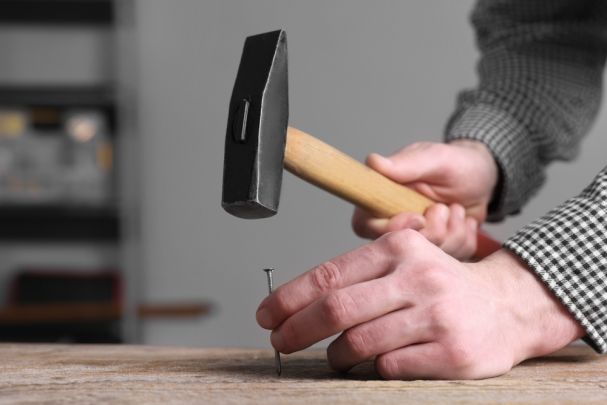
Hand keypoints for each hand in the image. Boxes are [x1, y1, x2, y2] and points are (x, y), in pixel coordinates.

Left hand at [256, 230, 582, 378]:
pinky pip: (389, 367)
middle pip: (337, 308)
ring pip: (359, 342)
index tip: (267, 314)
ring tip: (334, 356)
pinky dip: (371, 369)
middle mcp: (418, 277)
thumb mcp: (404, 261)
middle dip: (297, 329)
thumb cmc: (441, 284)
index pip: (330, 274)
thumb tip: (297, 302)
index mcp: (400, 248)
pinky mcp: (452, 353)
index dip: (290, 297)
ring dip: (335, 355)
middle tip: (280, 340)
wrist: (507, 306)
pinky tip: (374, 363)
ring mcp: (436, 315)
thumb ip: (359, 274)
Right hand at [351, 140, 498, 258]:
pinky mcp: (438, 251)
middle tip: (444, 208)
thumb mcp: (435, 158)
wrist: (483, 178)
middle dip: (432, 231)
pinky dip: (464, 239)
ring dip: (452, 232)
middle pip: (399, 248)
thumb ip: (405, 164)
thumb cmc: (456, 163)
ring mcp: (416, 240)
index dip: (393, 227)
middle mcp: (393, 222)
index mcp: (381, 198)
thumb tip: (373, 162)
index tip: (419, 217)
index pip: (366, 225)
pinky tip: (464, 221)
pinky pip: (451, 259)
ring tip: (456, 209)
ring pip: (428, 256)